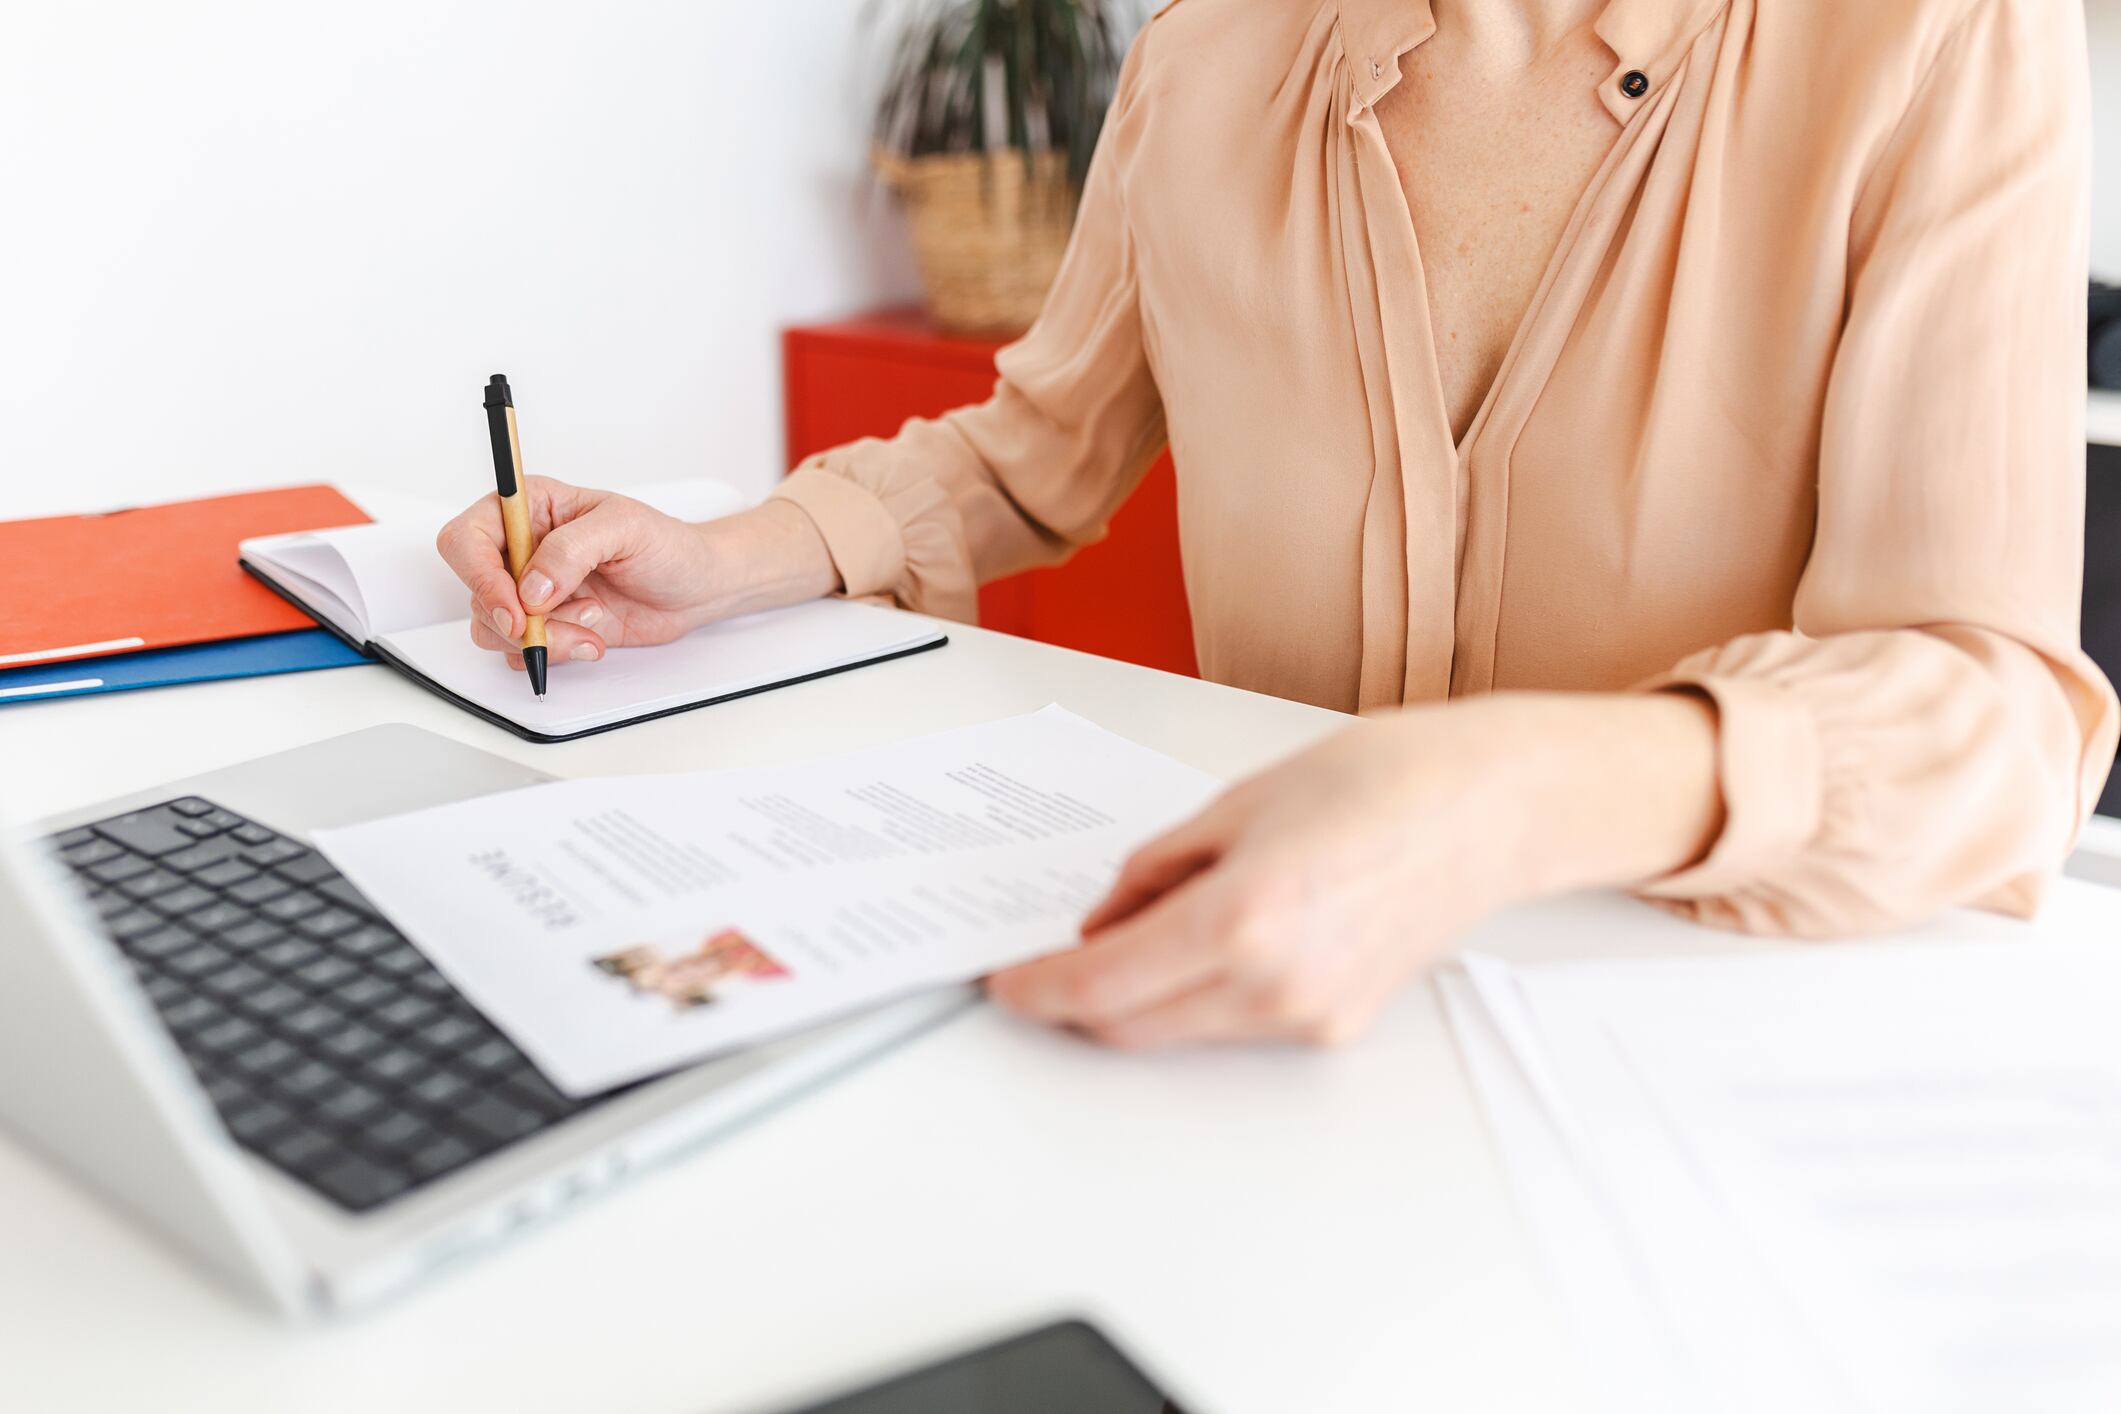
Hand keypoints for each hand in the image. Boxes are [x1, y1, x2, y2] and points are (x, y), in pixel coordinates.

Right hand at [435, 477, 840, 668]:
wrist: (696, 588)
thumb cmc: (667, 545)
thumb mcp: (624, 529)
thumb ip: (571, 550)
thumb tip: (531, 586)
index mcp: (529, 507)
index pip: (468, 537)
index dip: (479, 575)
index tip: (513, 606)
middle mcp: (521, 547)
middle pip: (475, 589)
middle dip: (514, 617)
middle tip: (551, 625)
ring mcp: (531, 590)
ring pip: (493, 626)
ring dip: (543, 637)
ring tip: (593, 624)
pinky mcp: (547, 624)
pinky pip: (521, 651)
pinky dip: (556, 652)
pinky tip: (593, 639)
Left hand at [986, 693, 1723, 1049]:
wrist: (1489, 808)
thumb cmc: (1378, 780)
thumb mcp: (1234, 805)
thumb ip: (1155, 872)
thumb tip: (1102, 924)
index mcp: (1239, 917)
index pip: (1100, 982)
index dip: (1036, 988)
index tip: (1004, 980)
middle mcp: (1273, 984)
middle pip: (1129, 1025)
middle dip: (1074, 1000)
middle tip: (1044, 962)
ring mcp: (1308, 1015)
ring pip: (1178, 1031)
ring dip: (1135, 997)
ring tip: (1137, 928)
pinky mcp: (1334, 1025)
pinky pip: (1233, 1024)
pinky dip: (1195, 995)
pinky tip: (1206, 938)